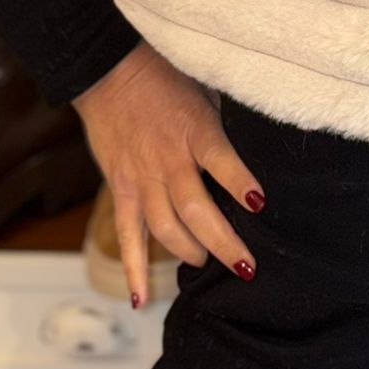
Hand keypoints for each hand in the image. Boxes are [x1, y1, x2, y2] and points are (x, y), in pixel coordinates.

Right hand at [71, 41, 267, 305]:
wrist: (108, 68)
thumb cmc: (166, 75)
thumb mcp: (205, 89)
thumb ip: (225, 123)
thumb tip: (259, 145)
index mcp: (195, 131)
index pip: (223, 162)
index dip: (241, 184)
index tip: (261, 204)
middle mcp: (168, 160)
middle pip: (196, 211)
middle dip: (224, 243)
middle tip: (247, 266)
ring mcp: (142, 178)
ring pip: (166, 229)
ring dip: (189, 253)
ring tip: (207, 263)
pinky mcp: (120, 187)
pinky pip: (127, 234)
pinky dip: (133, 269)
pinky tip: (141, 301)